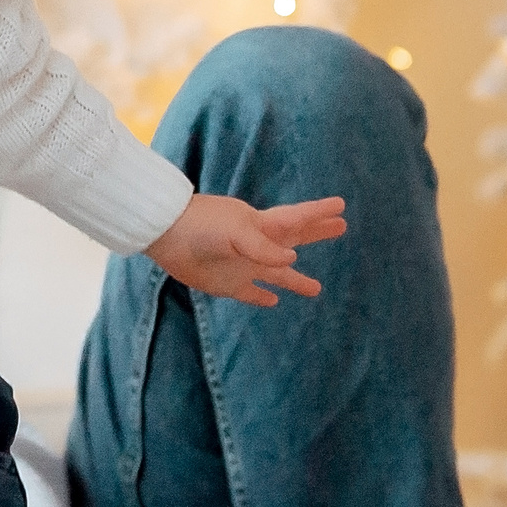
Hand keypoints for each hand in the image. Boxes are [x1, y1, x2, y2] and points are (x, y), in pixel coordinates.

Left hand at [145, 192, 346, 307]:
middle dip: (316, 234)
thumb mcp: (236, 231)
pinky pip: (250, 293)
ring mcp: (243, 265)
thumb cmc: (201, 226)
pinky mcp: (227, 284)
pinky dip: (262, 296)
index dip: (318, 213)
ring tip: (317, 288)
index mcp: (261, 226)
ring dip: (297, 280)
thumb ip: (262, 247)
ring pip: (277, 274)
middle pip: (294, 240)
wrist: (164, 236)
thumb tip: (291, 261)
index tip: (341, 205)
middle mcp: (257, 246)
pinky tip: (273, 300)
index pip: (297, 218)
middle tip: (341, 227)